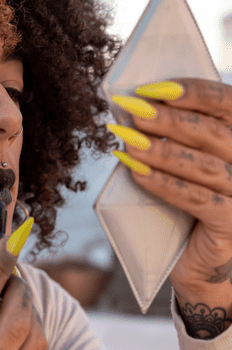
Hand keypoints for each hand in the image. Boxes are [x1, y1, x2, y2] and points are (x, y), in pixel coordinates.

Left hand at [111, 79, 231, 337]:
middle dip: (169, 119)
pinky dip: (164, 183)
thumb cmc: (190, 206)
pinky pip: (197, 199)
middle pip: (214, 132)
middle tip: (134, 111)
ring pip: (204, 165)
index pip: (228, 103)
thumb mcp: (188, 164)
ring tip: (128, 141)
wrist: (205, 261)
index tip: (151, 88)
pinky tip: (137, 172)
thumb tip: (137, 108)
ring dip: (161, 150)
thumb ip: (179, 138)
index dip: (192, 91)